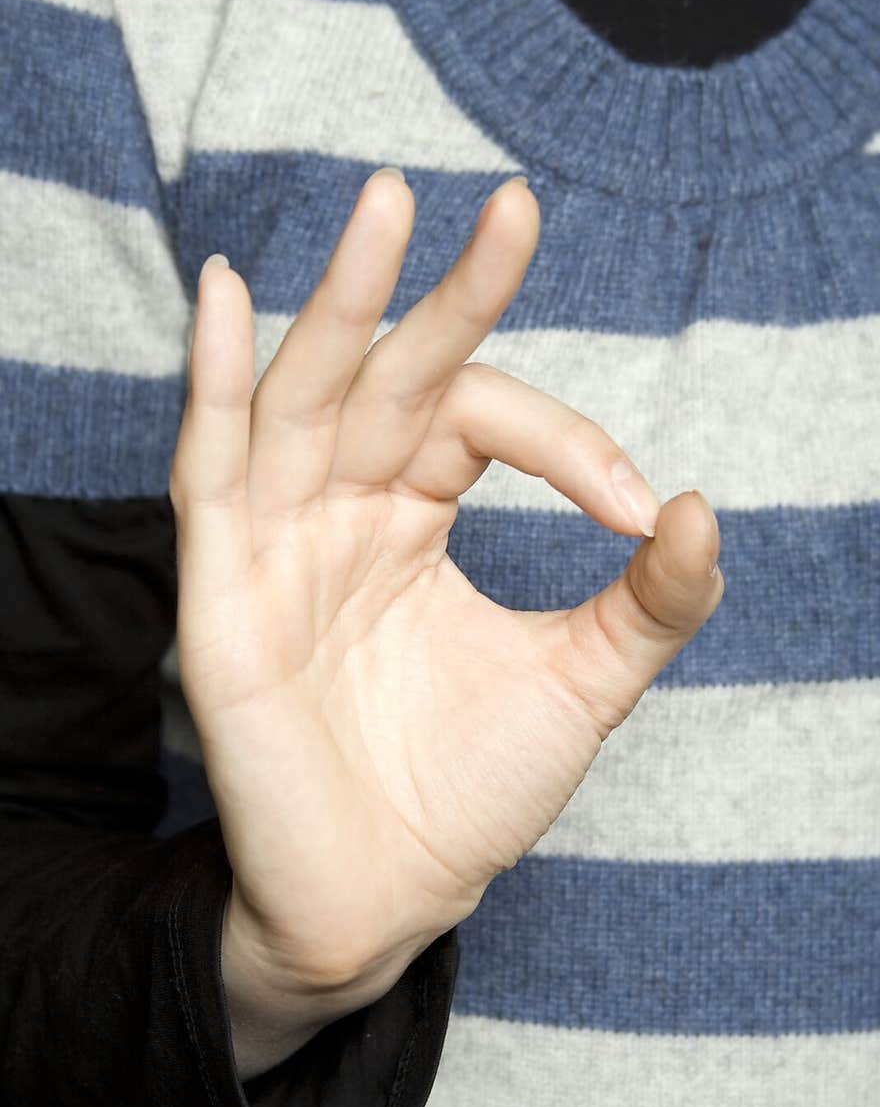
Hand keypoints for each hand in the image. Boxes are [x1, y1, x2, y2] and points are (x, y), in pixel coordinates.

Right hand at [169, 169, 723, 1074]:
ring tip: (390, 204)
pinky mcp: (223, 597)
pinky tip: (233, 297)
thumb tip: (704, 509)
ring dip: (344, 305)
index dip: (568, 443)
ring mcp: (277, 545)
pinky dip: (215, 387)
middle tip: (512, 207)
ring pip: (303, 398)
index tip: (637, 509)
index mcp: (411, 516)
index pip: (480, 422)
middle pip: (388, 377)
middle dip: (447, 298)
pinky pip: (210, 473)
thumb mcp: (581, 685)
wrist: (386, 901)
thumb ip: (649, 603)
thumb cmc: (466, 791)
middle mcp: (340, 511)